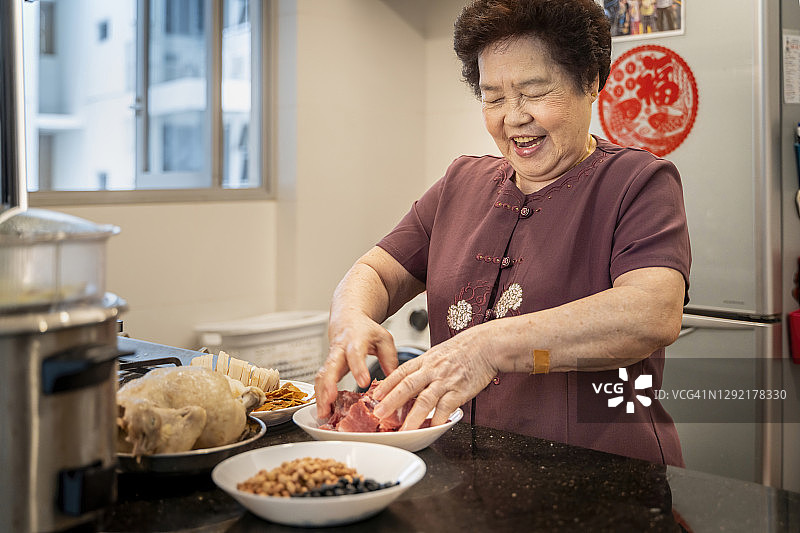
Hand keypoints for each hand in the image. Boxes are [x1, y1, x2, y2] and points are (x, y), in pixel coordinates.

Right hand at [314, 312, 397, 417]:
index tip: (363, 383)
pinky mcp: (327, 369)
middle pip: (331, 366)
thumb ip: (389, 357)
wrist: (349, 321)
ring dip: (320, 395)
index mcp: (356, 341)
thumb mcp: (383, 338)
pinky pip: (320, 383)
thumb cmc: (366, 332)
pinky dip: (319, 397)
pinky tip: (323, 411)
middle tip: (330, 399)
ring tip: (324, 413)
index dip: (358, 368)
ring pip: (321, 377)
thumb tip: (393, 378)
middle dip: (329, 384)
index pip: (355, 354)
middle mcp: (340, 351)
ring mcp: (331, 360)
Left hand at [371, 324, 496, 429]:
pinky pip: (447, 407)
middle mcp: (433, 370)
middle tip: (378, 413)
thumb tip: (410, 380)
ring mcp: (446, 381)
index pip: (401, 372)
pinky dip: (439, 419)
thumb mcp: (438, 353)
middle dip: (391, 401)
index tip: (375, 395)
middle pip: (407, 386)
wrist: (487, 345)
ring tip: (404, 429)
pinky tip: (433, 428)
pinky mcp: (460, 391)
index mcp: (425, 360)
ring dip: (413, 416)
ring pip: (425, 400)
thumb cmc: (464, 349)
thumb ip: (424, 367)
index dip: (387, 384)